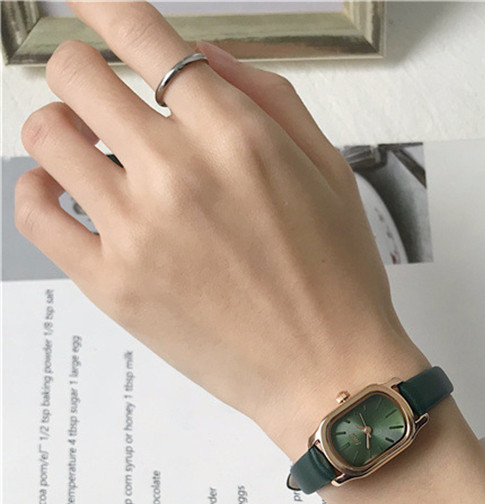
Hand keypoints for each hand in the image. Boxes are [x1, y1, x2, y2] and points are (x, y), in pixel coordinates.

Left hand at [15, 0, 426, 459]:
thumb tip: (201, 58)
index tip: (86, 2)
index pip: (144, 37)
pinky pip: (34, 213)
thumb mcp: (331, 173)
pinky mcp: (113, 287)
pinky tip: (64, 194)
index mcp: (238, 139)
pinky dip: (37, 189)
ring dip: (62, 126)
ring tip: (90, 147)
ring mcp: (139, 232)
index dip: (102, 5)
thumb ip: (268, 99)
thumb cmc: (340, 284)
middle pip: (77, 75)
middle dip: (83, 70)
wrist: (331, 375)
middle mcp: (181, 175)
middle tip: (100, 93)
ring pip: (47, 136)